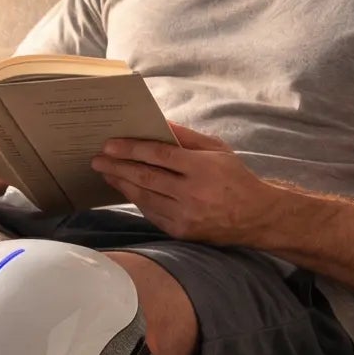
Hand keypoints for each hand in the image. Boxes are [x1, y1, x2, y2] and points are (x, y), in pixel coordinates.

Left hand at [91, 122, 276, 244]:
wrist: (256, 217)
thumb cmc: (234, 177)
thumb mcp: (217, 149)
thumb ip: (186, 136)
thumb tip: (158, 122)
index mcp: (202, 168)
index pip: (158, 156)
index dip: (131, 149)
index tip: (109, 145)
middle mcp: (192, 193)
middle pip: (145, 177)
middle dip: (117, 167)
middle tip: (97, 159)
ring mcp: (186, 215)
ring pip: (144, 197)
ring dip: (122, 184)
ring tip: (107, 173)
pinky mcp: (182, 232)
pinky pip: (151, 213)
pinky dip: (137, 200)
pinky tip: (126, 189)